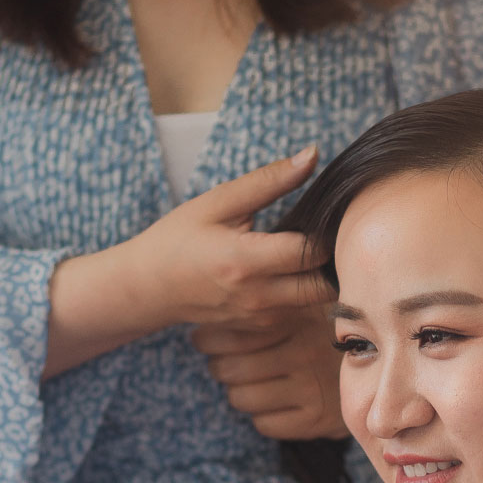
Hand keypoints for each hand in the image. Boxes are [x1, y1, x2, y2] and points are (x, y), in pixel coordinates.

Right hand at [45, 147, 333, 377]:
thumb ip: (268, 181)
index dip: (328, 231)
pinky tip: (292, 270)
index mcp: (245, 261)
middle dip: (333, 260)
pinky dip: (304, 292)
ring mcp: (259, 318)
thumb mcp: (218, 203)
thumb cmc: (179, 239)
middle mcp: (257, 296)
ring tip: (312, 250)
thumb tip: (311, 154)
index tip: (329, 214)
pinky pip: (298, 312)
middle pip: (324, 286)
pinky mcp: (259, 328)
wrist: (148, 288)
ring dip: (321, 277)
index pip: (311, 252)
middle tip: (331, 234)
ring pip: (316, 303)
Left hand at [194, 305, 346, 439]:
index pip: (228, 335)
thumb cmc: (324, 331)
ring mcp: (311, 387)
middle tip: (224, 362)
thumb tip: (209, 306)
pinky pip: (265, 424)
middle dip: (219, 367)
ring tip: (248, 382)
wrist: (380, 367)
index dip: (207, 340)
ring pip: (241, 399)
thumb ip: (267, 302)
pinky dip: (262, 416)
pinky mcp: (317, 418)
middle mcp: (303, 351)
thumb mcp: (301, 304)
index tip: (204, 339)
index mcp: (294, 316)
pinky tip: (273, 401)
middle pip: (228, 370)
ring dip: (238, 392)